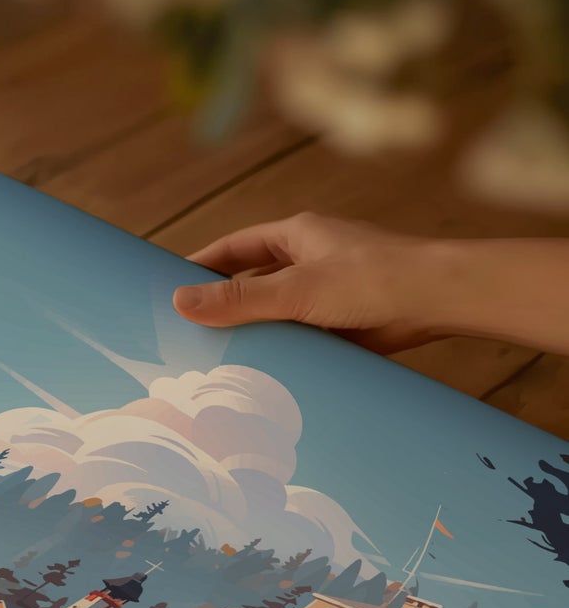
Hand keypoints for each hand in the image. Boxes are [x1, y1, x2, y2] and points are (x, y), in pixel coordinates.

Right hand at [172, 212, 442, 352]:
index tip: (170, 286)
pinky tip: (262, 372)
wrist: (438, 301)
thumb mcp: (295, 289)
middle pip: (252, 280)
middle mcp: (310, 260)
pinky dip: (281, 351)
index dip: (201, 265)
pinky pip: (299, 336)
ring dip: (253, 332)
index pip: (235, 247)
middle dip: (223, 303)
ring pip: (275, 312)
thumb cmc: (373, 279)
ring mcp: (327, 292)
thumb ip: (238, 299)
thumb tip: (179, 302)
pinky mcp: (342, 322)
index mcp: (298, 236)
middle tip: (186, 330)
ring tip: (216, 359)